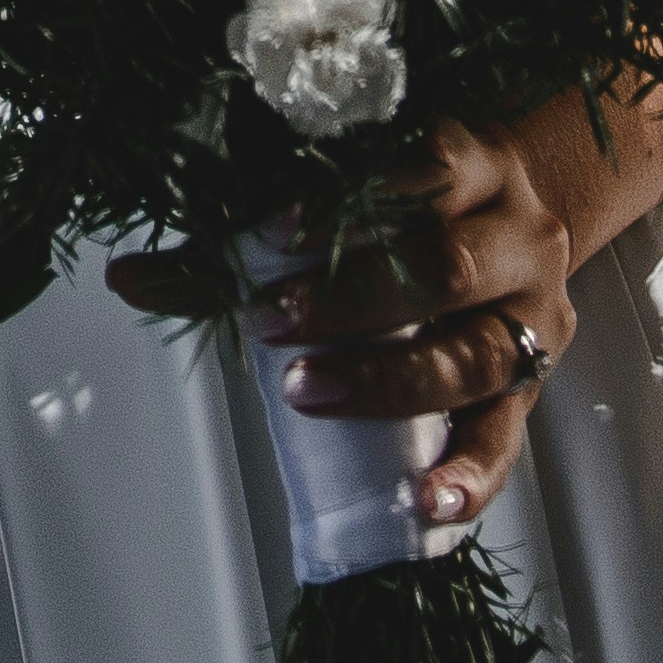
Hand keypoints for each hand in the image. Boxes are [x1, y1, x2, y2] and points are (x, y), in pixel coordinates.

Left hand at [125, 84, 662, 536]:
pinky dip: (470, 475)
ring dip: (388, 381)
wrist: (521, 212)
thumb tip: (127, 279)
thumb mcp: (352, 198)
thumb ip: (238, 240)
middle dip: (352, 299)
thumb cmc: (414, 207)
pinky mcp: (535, 387)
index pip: (419, 168)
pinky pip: (509, 437)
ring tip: (313, 393)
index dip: (343, 205)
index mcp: (472, 162)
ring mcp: (535, 313)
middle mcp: (518, 234)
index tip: (268, 236)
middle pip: (446, 266)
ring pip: (478, 353)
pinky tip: (427, 500)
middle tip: (269, 322)